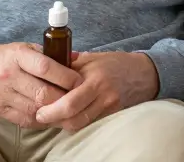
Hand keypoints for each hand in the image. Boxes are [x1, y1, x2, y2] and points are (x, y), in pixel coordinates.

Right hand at [0, 42, 82, 128]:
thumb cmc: (5, 57)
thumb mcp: (25, 48)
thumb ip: (49, 54)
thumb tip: (77, 58)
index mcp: (18, 56)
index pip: (46, 68)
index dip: (66, 77)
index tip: (79, 81)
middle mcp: (9, 76)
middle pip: (42, 93)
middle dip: (63, 98)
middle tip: (76, 98)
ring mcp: (1, 95)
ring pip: (35, 109)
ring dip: (54, 112)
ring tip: (67, 109)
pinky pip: (24, 120)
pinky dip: (40, 120)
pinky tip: (50, 115)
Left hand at [34, 51, 159, 131]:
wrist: (144, 73)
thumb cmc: (116, 63)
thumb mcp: (92, 58)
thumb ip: (69, 64)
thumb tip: (46, 67)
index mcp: (96, 80)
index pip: (69, 103)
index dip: (51, 111)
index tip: (38, 110)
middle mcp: (104, 96)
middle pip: (74, 119)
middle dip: (54, 121)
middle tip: (41, 116)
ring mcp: (110, 107)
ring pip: (81, 125)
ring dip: (63, 124)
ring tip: (53, 117)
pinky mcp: (113, 114)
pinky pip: (90, 123)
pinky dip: (76, 123)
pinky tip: (68, 117)